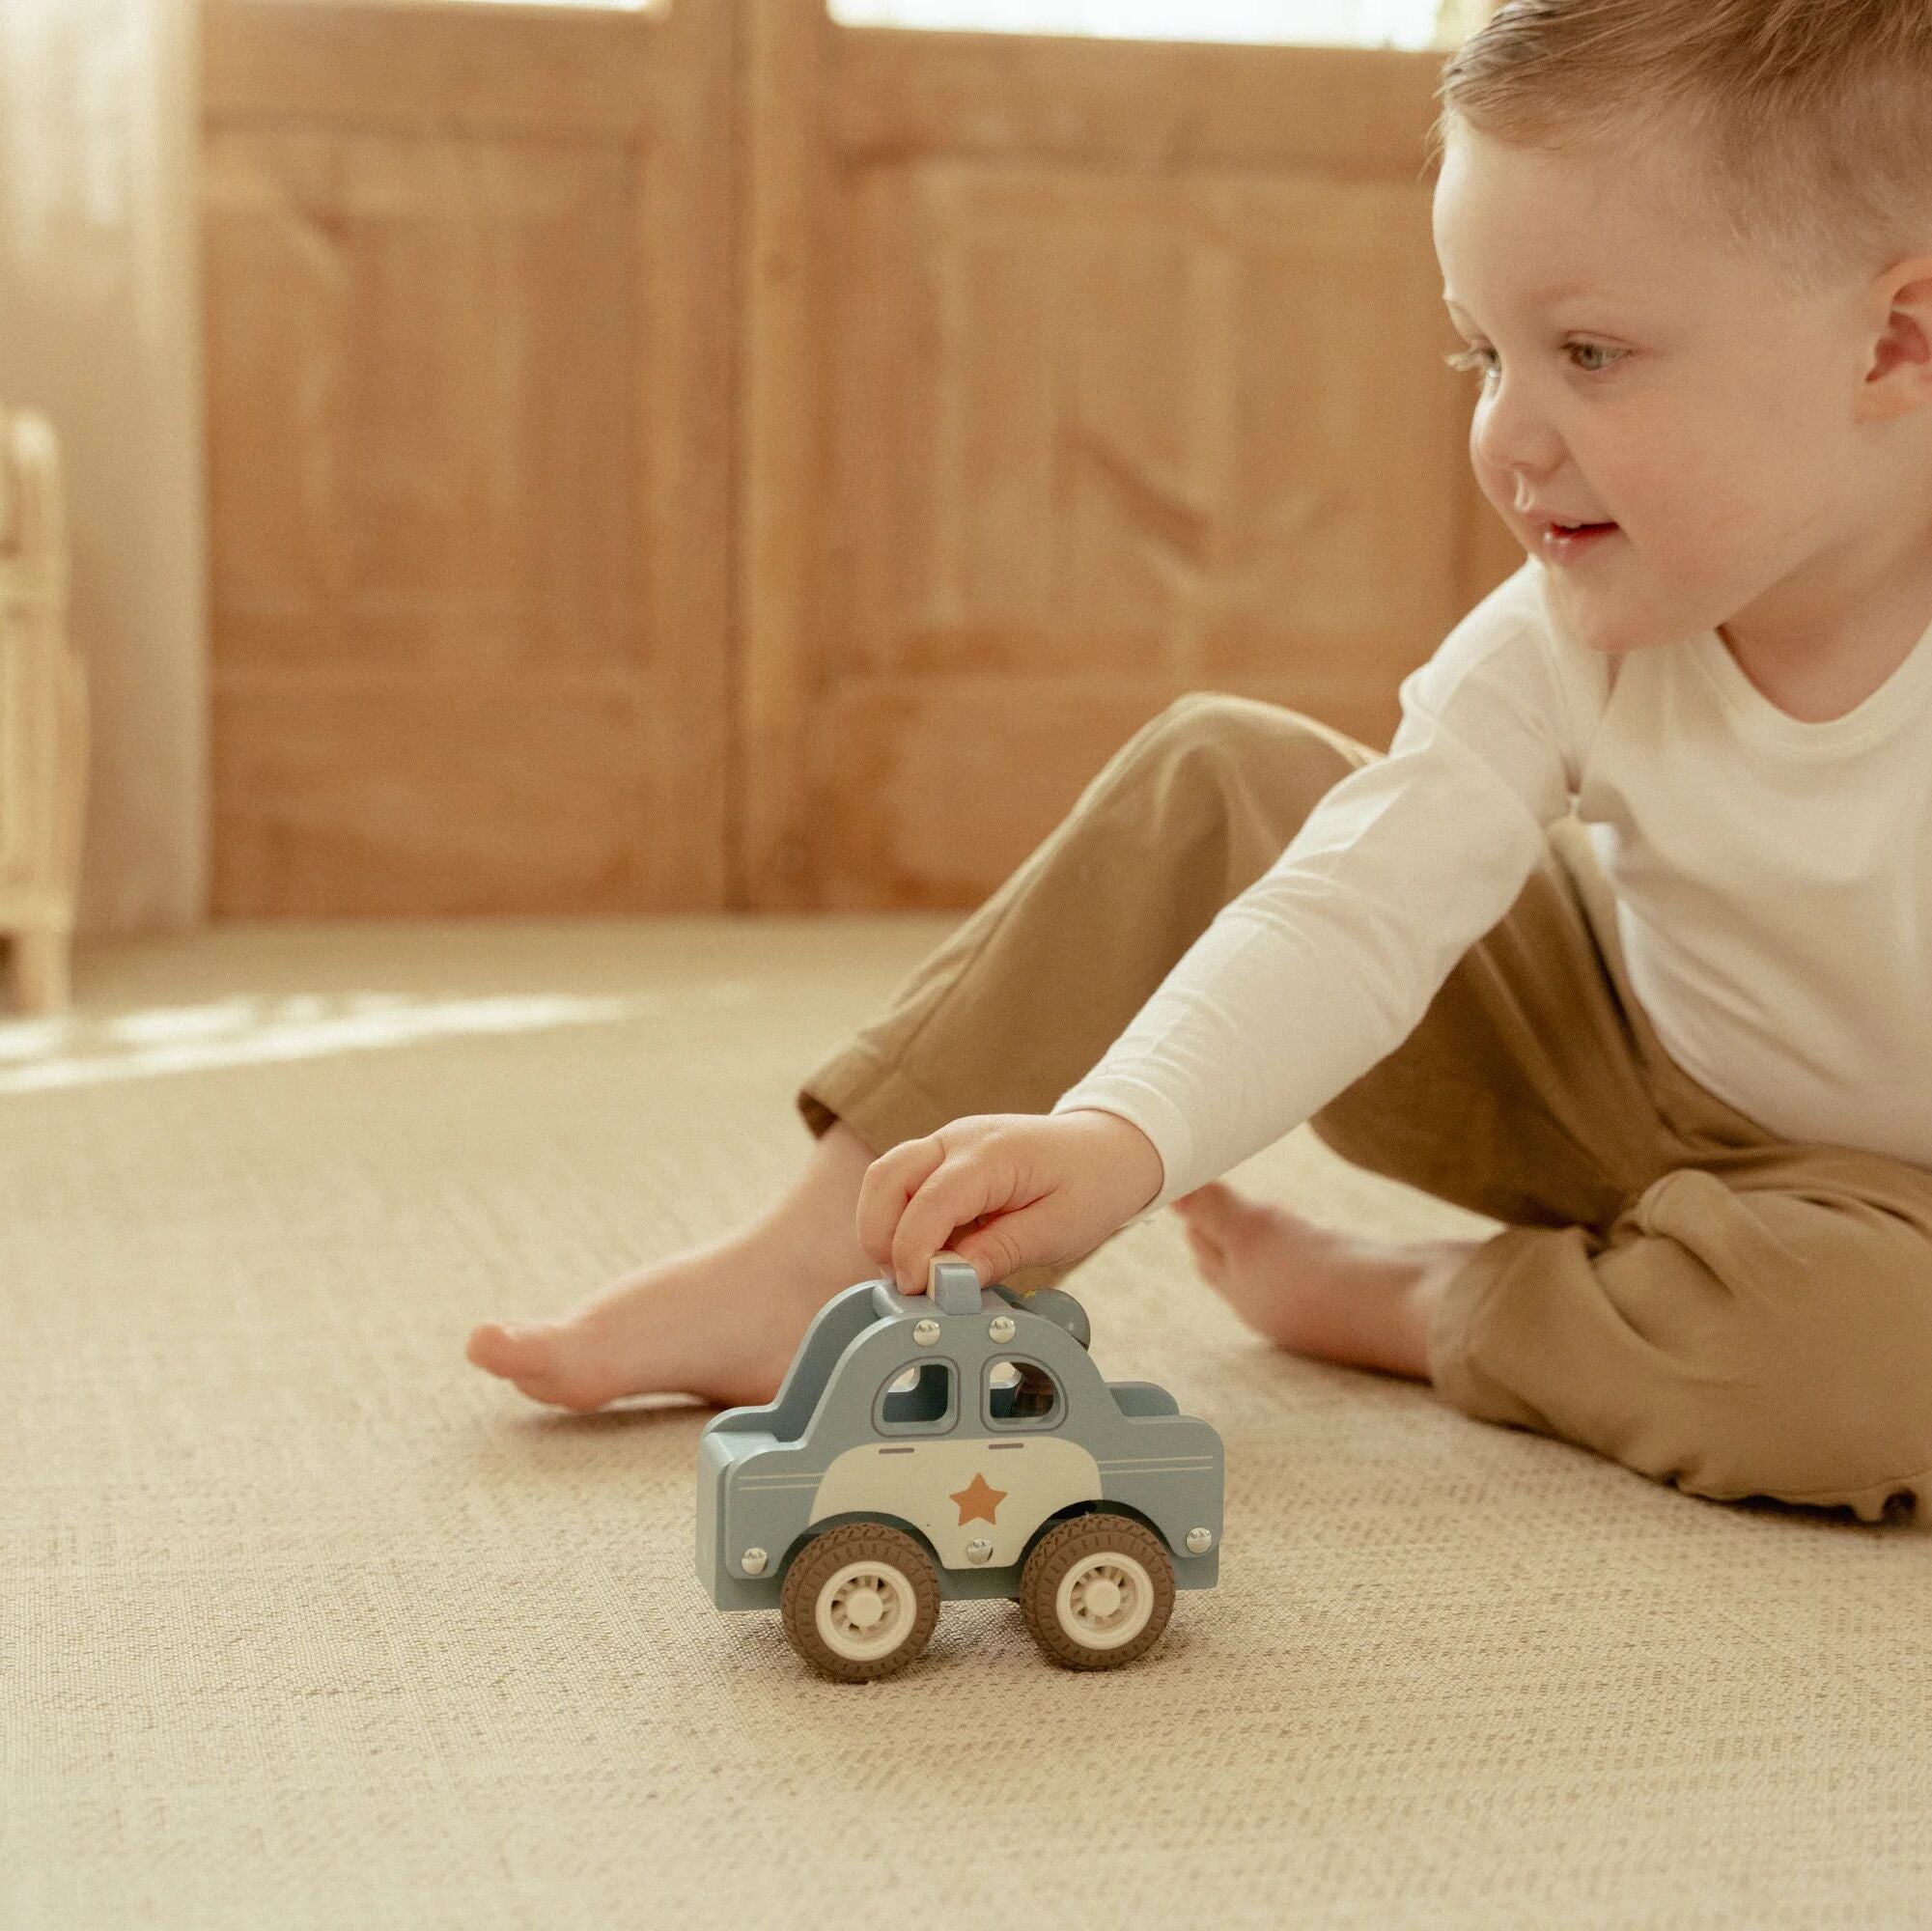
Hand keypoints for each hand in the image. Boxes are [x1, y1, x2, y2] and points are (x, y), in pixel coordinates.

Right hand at [856, 1108, 1164, 1295]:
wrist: (1109, 1149)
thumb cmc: (1091, 1185)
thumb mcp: (1058, 1230)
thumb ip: (999, 1253)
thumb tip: (946, 1283)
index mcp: (992, 1153)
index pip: (930, 1200)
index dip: (914, 1251)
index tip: (918, 1292)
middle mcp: (957, 1140)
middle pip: (885, 1178)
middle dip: (881, 1237)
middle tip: (910, 1285)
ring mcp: (945, 1145)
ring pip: (883, 1180)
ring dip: (884, 1229)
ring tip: (919, 1273)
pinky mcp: (941, 1159)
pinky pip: (900, 1187)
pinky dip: (900, 1223)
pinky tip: (933, 1254)